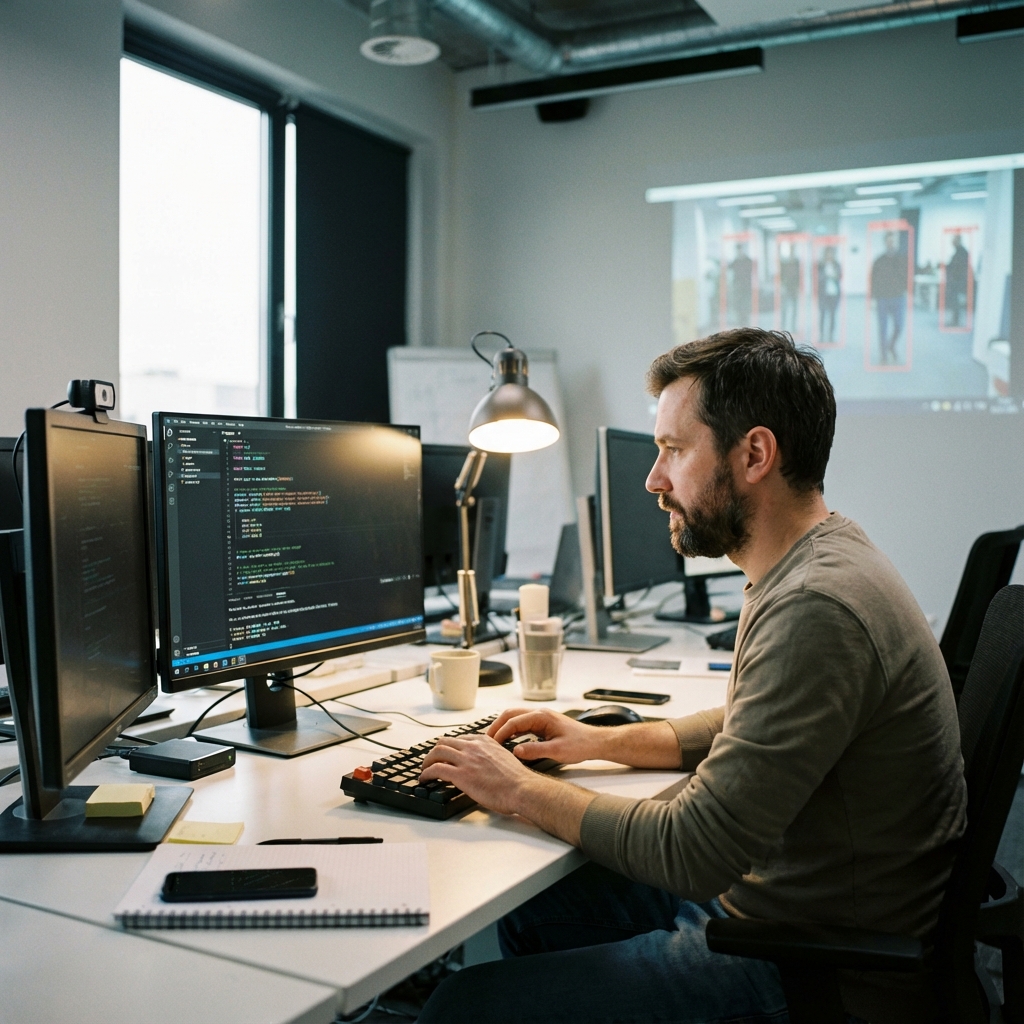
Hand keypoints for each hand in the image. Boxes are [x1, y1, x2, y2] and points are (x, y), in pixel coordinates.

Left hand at [420, 735, 536, 815]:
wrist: (521, 788)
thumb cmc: (517, 779)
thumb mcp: (503, 757)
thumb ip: (489, 756)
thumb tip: (482, 765)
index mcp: (484, 741)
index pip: (459, 739)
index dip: (449, 747)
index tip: (445, 754)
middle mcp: (473, 746)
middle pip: (444, 742)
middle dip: (435, 751)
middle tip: (431, 760)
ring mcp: (466, 759)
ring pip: (437, 752)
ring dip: (427, 761)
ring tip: (424, 769)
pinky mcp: (461, 774)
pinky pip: (436, 769)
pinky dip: (426, 773)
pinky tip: (425, 779)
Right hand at [486, 708, 607, 766]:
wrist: (595, 742)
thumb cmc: (580, 744)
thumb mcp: (557, 751)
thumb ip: (535, 751)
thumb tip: (515, 752)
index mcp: (541, 716)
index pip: (513, 721)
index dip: (500, 733)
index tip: (491, 744)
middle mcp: (540, 713)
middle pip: (510, 714)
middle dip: (496, 726)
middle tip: (486, 740)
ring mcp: (541, 717)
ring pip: (515, 717)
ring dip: (503, 726)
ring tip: (493, 740)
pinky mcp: (543, 723)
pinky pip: (522, 722)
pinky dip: (512, 729)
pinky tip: (508, 740)